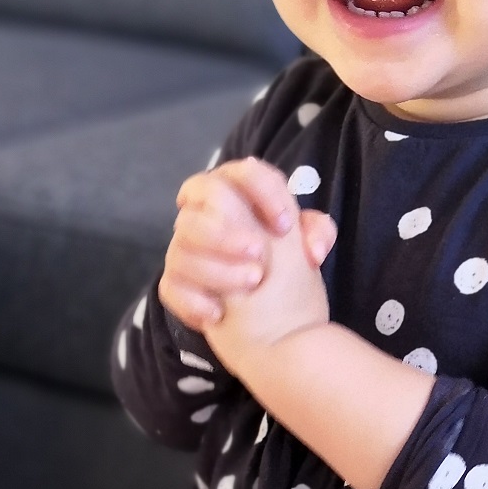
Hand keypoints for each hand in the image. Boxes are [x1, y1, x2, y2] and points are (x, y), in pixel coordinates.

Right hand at [159, 159, 301, 329]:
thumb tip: (312, 249)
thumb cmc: (286, 265)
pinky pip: (170, 287)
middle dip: (228, 227)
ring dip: (217, 267)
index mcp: (238, 191)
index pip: (244, 173)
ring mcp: (185, 247)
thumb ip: (317, 233)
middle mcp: (204, 211)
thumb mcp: (308, 244)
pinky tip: (219, 315)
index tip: (284, 226)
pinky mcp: (176, 283)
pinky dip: (193, 302)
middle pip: (198, 197)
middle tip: (259, 253)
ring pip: (182, 246)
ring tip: (252, 284)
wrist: (273, 314)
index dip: (264, 192)